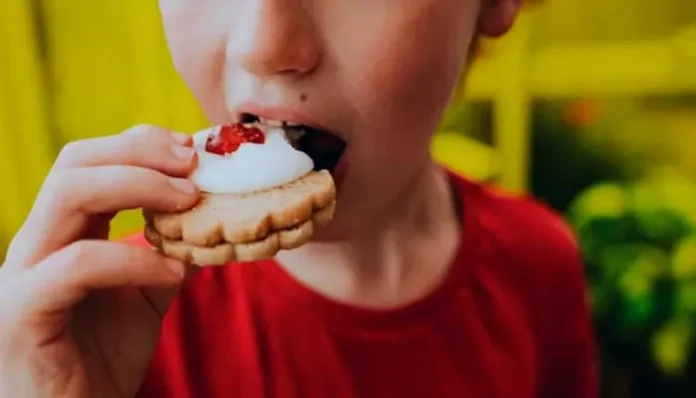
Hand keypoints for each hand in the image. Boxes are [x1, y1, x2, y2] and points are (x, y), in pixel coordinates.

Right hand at [0, 125, 199, 397]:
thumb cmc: (102, 360)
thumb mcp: (146, 297)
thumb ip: (166, 256)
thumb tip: (208, 223)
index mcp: (61, 234)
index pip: (90, 162)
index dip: (141, 146)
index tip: (193, 151)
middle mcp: (35, 244)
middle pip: (75, 164)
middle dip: (140, 151)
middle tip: (194, 162)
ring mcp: (22, 275)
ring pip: (68, 195)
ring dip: (138, 186)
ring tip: (190, 199)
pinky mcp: (22, 313)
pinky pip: (79, 265)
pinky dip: (133, 259)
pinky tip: (172, 270)